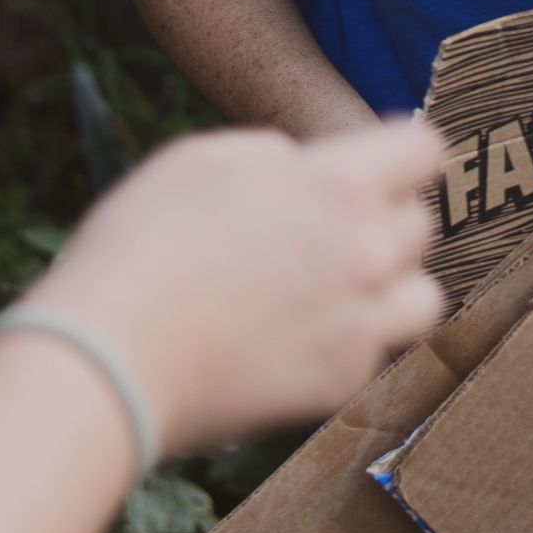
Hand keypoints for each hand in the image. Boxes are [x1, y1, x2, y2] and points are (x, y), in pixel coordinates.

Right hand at [45, 116, 447, 447]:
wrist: (108, 359)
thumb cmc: (139, 247)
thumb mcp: (198, 160)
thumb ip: (272, 156)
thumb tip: (301, 169)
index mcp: (337, 184)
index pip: (424, 150)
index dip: (400, 155)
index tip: (380, 167)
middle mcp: (366, 252)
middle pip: (419, 224)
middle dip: (381, 221)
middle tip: (323, 235)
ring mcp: (361, 323)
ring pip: (421, 295)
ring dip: (388, 286)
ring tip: (333, 290)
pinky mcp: (342, 381)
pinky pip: (374, 350)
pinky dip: (347, 341)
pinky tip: (291, 337)